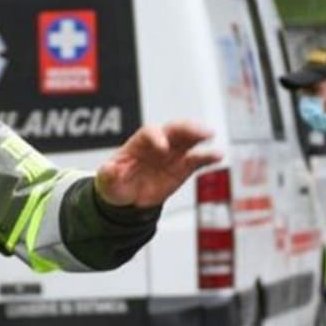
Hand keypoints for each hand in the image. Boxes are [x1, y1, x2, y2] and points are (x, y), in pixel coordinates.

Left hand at [95, 121, 221, 207]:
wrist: (128, 197)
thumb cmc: (116, 184)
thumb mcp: (106, 183)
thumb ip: (108, 175)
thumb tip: (108, 168)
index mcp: (139, 143)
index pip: (150, 132)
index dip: (156, 137)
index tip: (162, 147)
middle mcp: (159, 143)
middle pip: (174, 129)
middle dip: (186, 128)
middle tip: (198, 131)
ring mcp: (173, 153)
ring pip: (188, 139)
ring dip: (199, 135)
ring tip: (210, 135)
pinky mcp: (183, 166)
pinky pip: (197, 159)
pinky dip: (208, 156)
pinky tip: (218, 156)